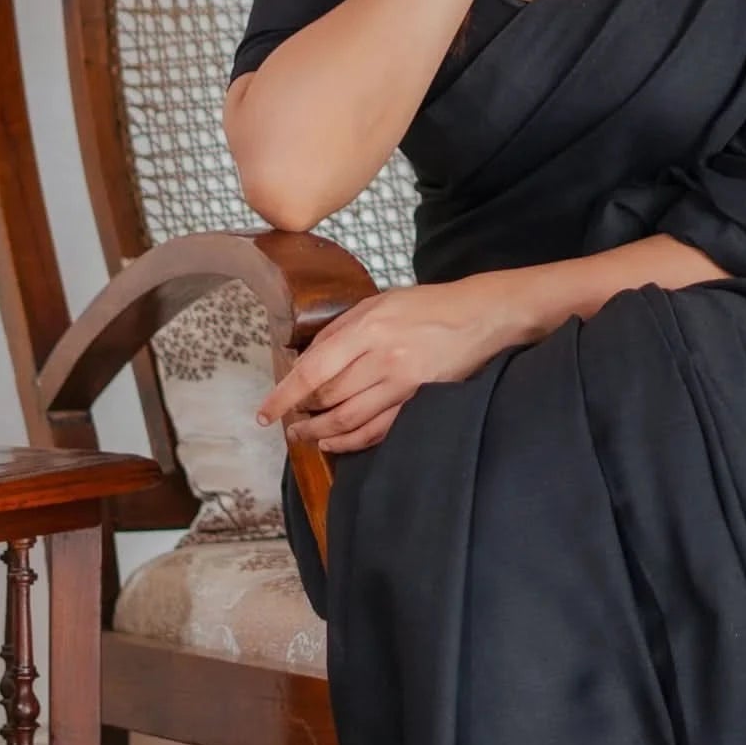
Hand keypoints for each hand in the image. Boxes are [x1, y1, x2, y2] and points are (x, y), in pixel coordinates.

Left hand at [253, 276, 519, 453]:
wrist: (481, 316)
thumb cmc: (428, 305)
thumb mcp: (379, 301)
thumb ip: (341, 328)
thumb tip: (307, 359)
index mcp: (368, 328)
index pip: (313, 370)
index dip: (284, 396)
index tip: (264, 413)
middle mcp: (383, 358)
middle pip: (328, 398)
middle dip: (302, 414)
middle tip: (288, 420)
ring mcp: (403, 384)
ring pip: (349, 421)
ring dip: (320, 434)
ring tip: (304, 436)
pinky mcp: (419, 402)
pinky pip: (378, 431)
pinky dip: (351, 442)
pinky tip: (334, 443)